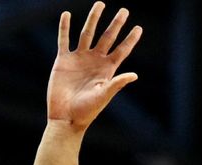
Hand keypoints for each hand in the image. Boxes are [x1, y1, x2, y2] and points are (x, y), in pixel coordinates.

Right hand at [47, 2, 142, 128]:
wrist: (65, 117)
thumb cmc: (86, 111)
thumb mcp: (103, 96)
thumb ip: (117, 83)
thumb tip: (135, 75)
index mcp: (107, 70)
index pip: (122, 51)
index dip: (130, 39)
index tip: (138, 28)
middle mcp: (94, 61)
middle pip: (107, 38)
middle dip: (116, 24)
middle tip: (124, 11)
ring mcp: (79, 59)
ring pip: (87, 33)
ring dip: (93, 19)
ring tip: (100, 4)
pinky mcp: (63, 60)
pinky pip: (64, 40)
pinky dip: (65, 28)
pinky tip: (67, 15)